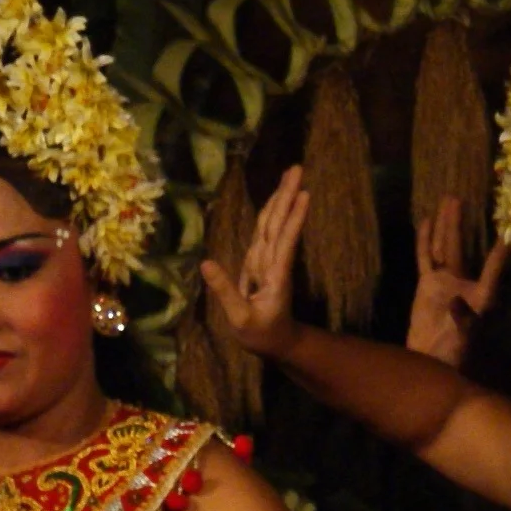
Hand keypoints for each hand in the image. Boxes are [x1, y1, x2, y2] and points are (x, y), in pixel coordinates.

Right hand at [197, 169, 310, 359]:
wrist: (276, 342)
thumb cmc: (261, 334)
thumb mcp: (240, 319)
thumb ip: (225, 292)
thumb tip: (206, 263)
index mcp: (274, 274)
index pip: (284, 241)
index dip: (293, 218)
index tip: (304, 194)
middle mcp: (274, 262)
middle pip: (280, 224)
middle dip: (288, 196)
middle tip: (298, 168)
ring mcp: (268, 260)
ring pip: (275, 225)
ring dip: (282, 200)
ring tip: (291, 176)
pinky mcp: (262, 262)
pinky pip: (267, 233)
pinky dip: (272, 214)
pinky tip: (275, 201)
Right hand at [404, 194, 509, 365]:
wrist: (431, 359)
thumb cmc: (455, 349)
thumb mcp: (466, 333)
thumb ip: (463, 314)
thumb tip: (457, 297)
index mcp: (480, 293)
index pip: (491, 267)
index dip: (497, 251)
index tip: (505, 231)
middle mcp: (462, 281)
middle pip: (460, 246)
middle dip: (459, 223)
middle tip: (459, 197)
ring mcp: (442, 280)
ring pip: (443, 246)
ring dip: (445, 224)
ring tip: (447, 200)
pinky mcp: (426, 284)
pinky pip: (425, 258)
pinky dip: (425, 240)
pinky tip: (426, 221)